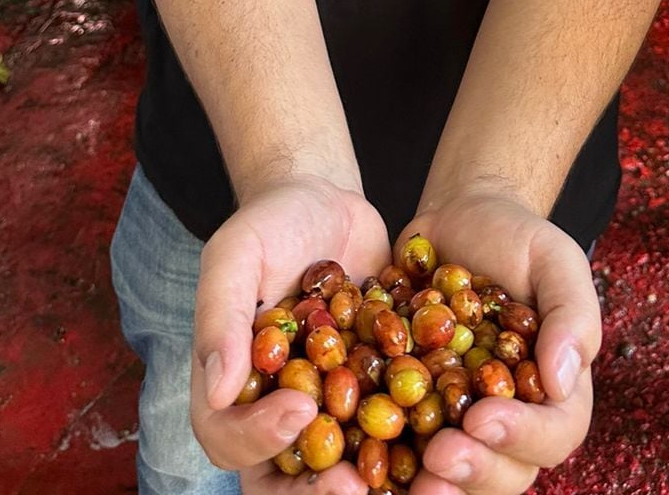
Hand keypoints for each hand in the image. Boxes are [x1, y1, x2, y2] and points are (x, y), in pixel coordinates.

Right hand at [192, 177, 390, 491]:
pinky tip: (451, 441)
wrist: (329, 202)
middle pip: (288, 479)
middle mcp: (279, 415)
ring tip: (412, 481)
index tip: (299, 410)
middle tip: (355, 486)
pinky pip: (395, 438)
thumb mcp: (237, 255)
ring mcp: (331, 412)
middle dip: (320, 492)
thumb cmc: (270, 224)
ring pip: (345, 470)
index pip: (231, 440)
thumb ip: (222, 316)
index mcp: (232, 391)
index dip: (260, 440)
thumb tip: (218, 389)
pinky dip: (420, 448)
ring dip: (374, 487)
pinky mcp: (378, 399)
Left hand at [397, 191, 600, 494]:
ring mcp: (460, 420)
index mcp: (553, 392)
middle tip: (439, 457)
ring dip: (436, 485)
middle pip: (506, 471)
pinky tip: (363, 459)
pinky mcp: (414, 411)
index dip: (523, 436)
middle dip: (475, 471)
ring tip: (411, 478)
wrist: (457, 218)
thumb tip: (562, 381)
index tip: (484, 417)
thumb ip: (571, 315)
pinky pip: (404, 450)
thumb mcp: (553, 258)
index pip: (554, 432)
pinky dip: (387, 461)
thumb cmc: (514, 237)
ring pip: (458, 476)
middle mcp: (511, 418)